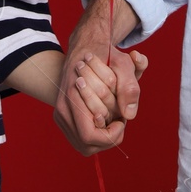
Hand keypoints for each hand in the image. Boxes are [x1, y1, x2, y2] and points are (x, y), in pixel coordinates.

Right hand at [55, 40, 143, 155]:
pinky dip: (96, 134)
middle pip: (87, 144)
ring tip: (113, 120)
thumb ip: (129, 87)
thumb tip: (129, 115)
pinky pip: (80, 139)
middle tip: (119, 121)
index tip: (122, 119)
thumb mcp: (123, 64)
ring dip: (103, 138)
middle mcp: (62, 109)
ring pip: (83, 145)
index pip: (90, 135)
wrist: (85, 46)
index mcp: (72, 97)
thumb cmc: (106, 55)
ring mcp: (60, 115)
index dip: (111, 134)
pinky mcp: (63, 118)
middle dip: (108, 137)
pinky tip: (105, 121)